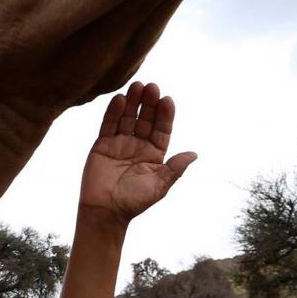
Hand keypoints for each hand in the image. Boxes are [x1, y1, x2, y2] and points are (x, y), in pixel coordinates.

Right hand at [78, 81, 196, 225]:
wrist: (105, 212)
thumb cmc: (134, 202)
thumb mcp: (159, 186)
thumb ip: (175, 169)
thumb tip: (194, 154)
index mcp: (154, 155)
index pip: (162, 130)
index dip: (165, 115)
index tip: (167, 100)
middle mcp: (138, 146)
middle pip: (145, 119)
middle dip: (149, 104)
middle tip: (152, 86)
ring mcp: (120, 143)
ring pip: (128, 118)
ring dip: (133, 102)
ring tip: (137, 86)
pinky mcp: (102, 144)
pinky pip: (109, 125)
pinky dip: (114, 112)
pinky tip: (120, 99)